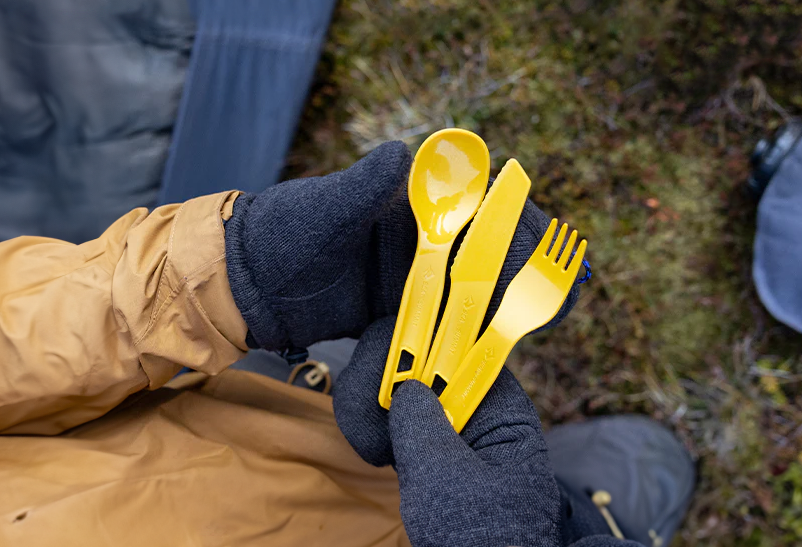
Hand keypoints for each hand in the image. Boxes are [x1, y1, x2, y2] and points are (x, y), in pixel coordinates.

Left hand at [224, 140, 577, 351]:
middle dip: (523, 267)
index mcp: (405, 200)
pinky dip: (474, 329)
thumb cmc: (280, 233)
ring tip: (544, 319)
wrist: (247, 285)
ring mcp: (411, 276)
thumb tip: (401, 151)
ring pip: (472, 285)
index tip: (540, 238)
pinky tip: (500, 344)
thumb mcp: (320, 209)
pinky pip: (445, 319)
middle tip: (555, 292)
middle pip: (485, 248)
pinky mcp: (400, 310)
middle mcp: (417, 236)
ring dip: (506, 301)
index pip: (474, 202)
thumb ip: (359, 186)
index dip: (513, 218)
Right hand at [334, 317, 563, 546]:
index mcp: (496, 400)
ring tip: (377, 454)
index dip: (410, 342)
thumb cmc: (482, 535)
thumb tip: (403, 386)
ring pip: (389, 377)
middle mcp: (471, 398)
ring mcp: (444, 415)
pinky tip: (379, 454)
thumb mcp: (447, 479)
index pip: (453, 339)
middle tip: (372, 437)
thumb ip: (421, 424)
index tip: (384, 383)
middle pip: (411, 349)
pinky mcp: (422, 434)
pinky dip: (370, 424)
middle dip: (377, 383)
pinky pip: (385, 406)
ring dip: (368, 408)